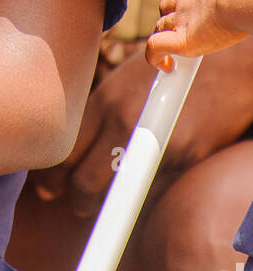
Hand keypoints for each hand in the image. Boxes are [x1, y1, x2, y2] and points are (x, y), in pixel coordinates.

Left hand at [32, 39, 252, 217]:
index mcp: (105, 99)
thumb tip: (79, 144)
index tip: (47, 188)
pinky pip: (153, 189)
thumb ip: (102, 110)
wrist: (223, 63)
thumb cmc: (170, 68)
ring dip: (106, 205)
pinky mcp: (182, 158)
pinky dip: (142, 195)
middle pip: (86, 179)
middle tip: (71, 204)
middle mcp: (124, 121)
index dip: (54, 174)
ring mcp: (154, 142)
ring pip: (119, 192)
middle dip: (75, 199)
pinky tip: (134, 192)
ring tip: (93, 206)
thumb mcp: (126, 80)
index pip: (67, 148)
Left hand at [146, 0, 252, 68]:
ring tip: (175, 49)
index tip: (193, 4)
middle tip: (186, 31)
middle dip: (172, 16)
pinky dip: (155, 57)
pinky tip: (165, 66)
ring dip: (165, 35)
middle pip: (168, 5)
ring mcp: (181, 18)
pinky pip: (155, 47)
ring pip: (161, 25)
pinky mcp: (181, 39)